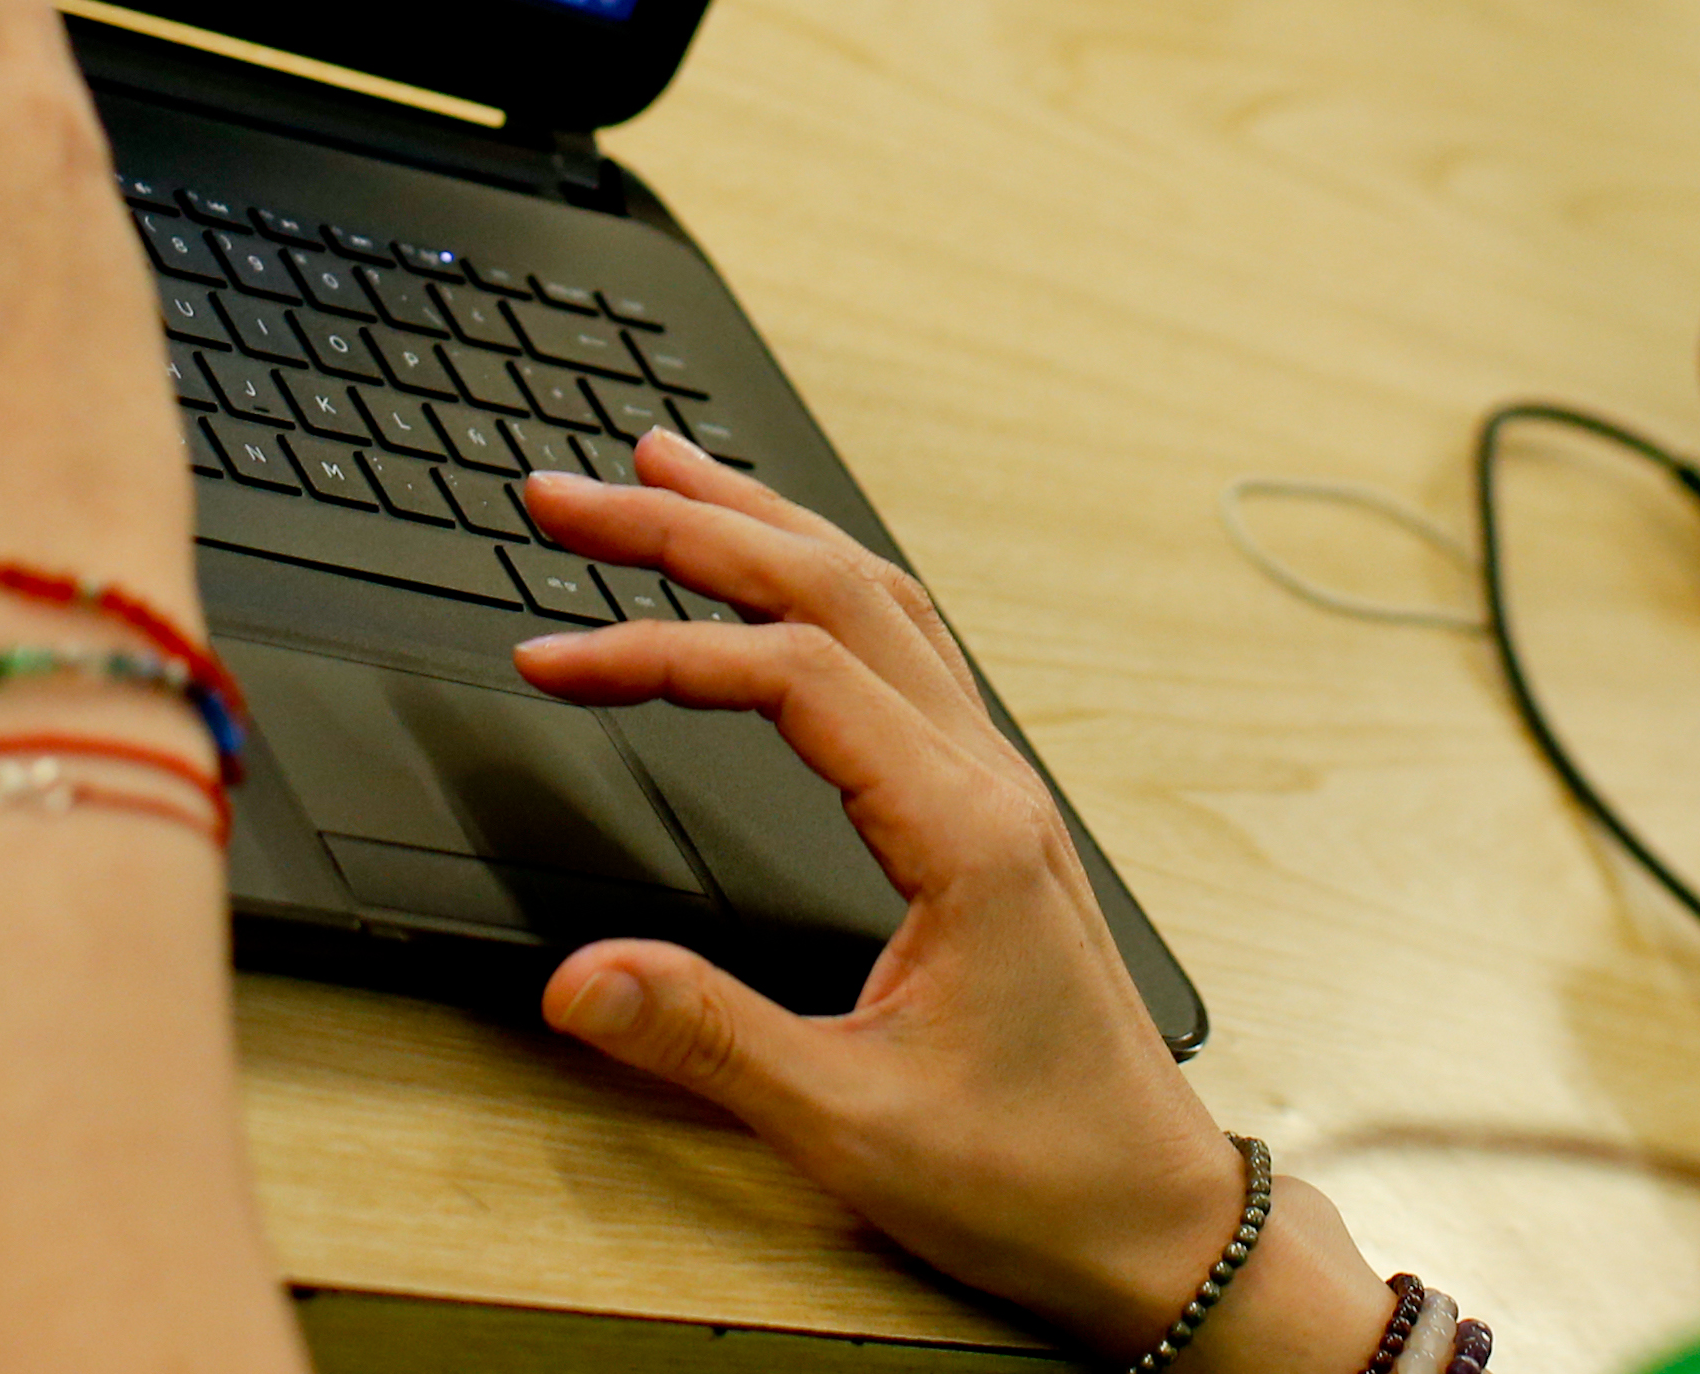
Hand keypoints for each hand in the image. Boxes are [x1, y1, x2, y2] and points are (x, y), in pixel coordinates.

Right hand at [510, 438, 1398, 1370]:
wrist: (1153, 1221)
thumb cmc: (1033, 1176)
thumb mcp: (852, 1125)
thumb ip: (709, 1042)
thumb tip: (577, 978)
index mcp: (964, 832)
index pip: (795, 678)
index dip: (659, 651)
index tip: (546, 659)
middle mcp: (989, 784)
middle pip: (838, 597)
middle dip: (699, 527)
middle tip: (572, 493)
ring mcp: (998, 791)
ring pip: (882, 608)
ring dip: (770, 533)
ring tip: (666, 479)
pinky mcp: (991, 817)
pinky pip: (908, 658)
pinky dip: (825, 593)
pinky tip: (784, 582)